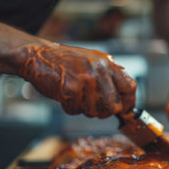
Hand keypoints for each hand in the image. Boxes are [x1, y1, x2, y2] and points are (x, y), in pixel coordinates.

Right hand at [17, 44, 135, 117]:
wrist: (38, 56)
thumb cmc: (65, 60)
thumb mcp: (94, 60)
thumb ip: (110, 76)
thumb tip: (126, 98)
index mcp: (107, 64)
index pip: (130, 87)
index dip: (130, 103)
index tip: (127, 112)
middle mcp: (99, 71)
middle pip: (115, 106)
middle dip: (105, 112)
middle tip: (95, 107)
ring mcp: (85, 81)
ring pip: (95, 112)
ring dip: (85, 109)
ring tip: (76, 96)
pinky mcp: (70, 90)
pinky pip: (77, 111)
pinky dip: (70, 108)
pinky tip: (66, 96)